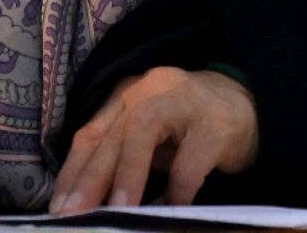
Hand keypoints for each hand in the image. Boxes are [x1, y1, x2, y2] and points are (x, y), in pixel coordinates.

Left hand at [50, 67, 257, 212]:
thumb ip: (120, 156)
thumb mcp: (148, 136)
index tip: (58, 208)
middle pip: (111, 138)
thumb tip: (88, 201)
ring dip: (126, 179)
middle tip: (74, 216)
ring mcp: (182, 103)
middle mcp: (149, 90)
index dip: (72, 173)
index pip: (90, 135)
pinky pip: (188, 166)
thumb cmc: (188, 126)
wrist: (248, 105)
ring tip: (115, 213)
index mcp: (126, 95)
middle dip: (89, 181)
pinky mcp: (213, 125)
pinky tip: (170, 212)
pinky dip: (176, 194)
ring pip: (141, 138)